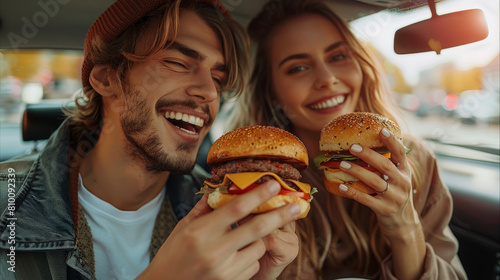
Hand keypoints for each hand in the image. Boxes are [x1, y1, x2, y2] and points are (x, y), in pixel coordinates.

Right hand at [138, 180, 300, 279]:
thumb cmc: (172, 256)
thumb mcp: (182, 228)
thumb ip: (204, 209)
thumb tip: (220, 189)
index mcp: (200, 232)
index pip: (236, 208)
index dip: (258, 194)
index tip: (274, 184)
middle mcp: (214, 251)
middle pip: (257, 227)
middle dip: (281, 214)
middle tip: (297, 205)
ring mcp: (225, 270)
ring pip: (259, 247)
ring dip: (258, 239)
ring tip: (243, 238)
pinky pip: (253, 264)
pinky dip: (250, 257)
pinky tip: (235, 257)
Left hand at [337, 128, 419, 236]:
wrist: (403, 224)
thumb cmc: (395, 194)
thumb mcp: (398, 178)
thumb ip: (388, 164)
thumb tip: (365, 145)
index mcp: (405, 172)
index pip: (400, 153)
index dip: (391, 141)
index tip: (381, 130)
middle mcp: (402, 183)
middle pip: (384, 166)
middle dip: (368, 155)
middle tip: (352, 146)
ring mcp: (394, 197)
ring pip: (374, 182)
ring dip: (357, 172)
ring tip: (341, 165)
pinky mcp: (384, 210)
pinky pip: (366, 199)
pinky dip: (352, 192)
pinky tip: (340, 186)